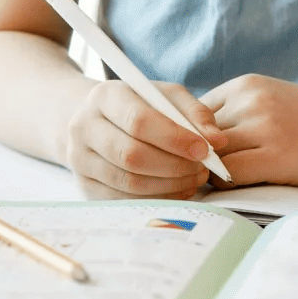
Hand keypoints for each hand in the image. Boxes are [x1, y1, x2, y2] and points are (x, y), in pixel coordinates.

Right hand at [61, 79, 228, 199]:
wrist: (99, 120)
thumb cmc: (140, 106)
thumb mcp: (166, 96)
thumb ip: (195, 113)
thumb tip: (217, 141)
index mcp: (105, 96)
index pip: (139, 121)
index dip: (175, 139)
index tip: (205, 150)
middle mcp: (84, 127)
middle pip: (132, 155)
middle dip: (175, 166)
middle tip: (202, 169)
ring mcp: (80, 159)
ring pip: (129, 183)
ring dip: (169, 185)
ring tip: (193, 178)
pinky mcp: (85, 186)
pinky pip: (124, 201)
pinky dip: (157, 199)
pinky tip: (177, 189)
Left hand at [202, 74, 297, 189]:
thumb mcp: (274, 102)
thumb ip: (238, 114)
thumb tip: (195, 141)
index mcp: (245, 85)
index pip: (191, 113)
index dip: (190, 139)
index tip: (198, 158)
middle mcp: (250, 100)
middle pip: (195, 134)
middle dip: (193, 157)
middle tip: (198, 179)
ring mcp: (264, 126)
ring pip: (208, 155)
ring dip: (207, 174)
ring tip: (220, 187)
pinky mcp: (278, 156)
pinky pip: (229, 175)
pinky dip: (225, 186)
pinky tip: (240, 190)